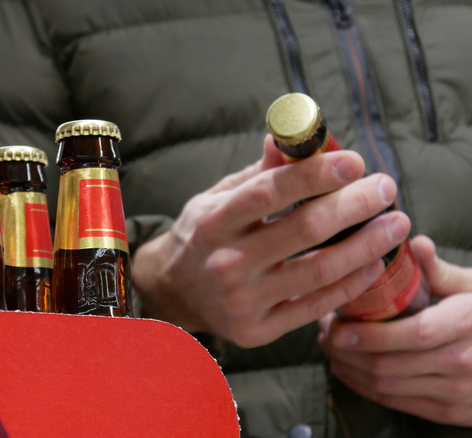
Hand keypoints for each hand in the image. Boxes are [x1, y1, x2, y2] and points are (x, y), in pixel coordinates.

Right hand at [132, 134, 409, 346]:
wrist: (171, 292)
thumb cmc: (202, 236)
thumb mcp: (216, 199)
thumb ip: (257, 175)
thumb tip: (289, 139)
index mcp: (214, 221)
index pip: (268, 192)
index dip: (315, 174)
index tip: (354, 161)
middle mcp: (226, 261)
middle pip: (304, 229)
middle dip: (354, 205)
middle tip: (385, 188)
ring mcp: (242, 300)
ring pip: (319, 271)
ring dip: (366, 245)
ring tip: (394, 225)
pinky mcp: (256, 329)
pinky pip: (314, 307)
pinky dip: (349, 285)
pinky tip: (372, 264)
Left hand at [320, 235, 471, 425]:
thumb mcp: (471, 287)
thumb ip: (439, 269)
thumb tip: (416, 243)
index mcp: (467, 324)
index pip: (415, 333)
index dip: (371, 334)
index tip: (338, 326)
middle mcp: (464, 362)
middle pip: (390, 364)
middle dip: (346, 349)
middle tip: (325, 329)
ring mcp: (456, 392)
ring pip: (386, 386)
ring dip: (348, 367)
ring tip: (330, 345)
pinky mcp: (447, 411)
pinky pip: (395, 401)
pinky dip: (362, 385)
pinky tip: (345, 367)